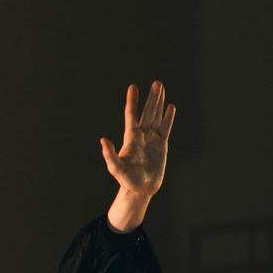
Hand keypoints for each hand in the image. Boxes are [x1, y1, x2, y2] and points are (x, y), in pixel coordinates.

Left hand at [103, 82, 175, 231]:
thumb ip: (109, 155)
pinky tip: (170, 108)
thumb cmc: (126, 180)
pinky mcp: (161, 145)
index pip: (131, 115)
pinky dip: (168, 118)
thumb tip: (103, 140)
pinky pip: (165, 128)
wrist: (140, 189)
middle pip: (147, 112)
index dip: (132, 101)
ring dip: (159, 103)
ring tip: (161, 89)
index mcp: (131, 138)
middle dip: (151, 98)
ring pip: (156, 117)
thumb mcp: (116, 168)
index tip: (133, 87)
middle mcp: (141, 135)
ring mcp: (152, 139)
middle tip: (156, 83)